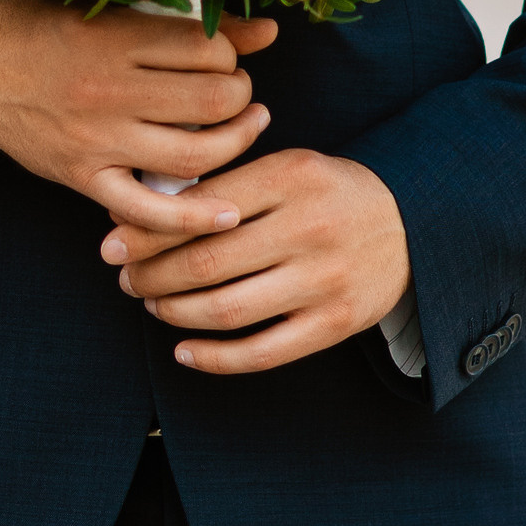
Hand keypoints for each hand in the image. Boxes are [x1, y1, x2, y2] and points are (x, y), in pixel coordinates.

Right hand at [0, 0, 274, 236]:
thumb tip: (268, 31)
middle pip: (213, 100)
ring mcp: (97, 140)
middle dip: (240, 94)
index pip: (209, 49)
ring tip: (244, 126)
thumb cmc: (38, 27)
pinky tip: (227, 211)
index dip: (232, 52)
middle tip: (236, 90)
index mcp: (117, 38)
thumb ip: (184, 22)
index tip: (226, 54)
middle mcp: (111, 89)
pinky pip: (148, 210)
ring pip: (196, 153)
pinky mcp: (83, 177)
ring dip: (235, 142)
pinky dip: (194, 217)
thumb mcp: (106, 9)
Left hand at [102, 148, 410, 375]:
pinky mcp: (335, 323)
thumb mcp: (287, 167)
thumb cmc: (328, 193)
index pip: (200, 208)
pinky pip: (261, 352)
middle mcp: (309, 227)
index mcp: (292, 175)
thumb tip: (146, 210)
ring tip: (153, 304)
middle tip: (126, 278)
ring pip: (226, 309)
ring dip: (174, 312)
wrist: (412, 224)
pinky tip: (184, 349)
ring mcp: (325, 280)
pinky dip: (214, 358)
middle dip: (151, 275)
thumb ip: (227, 185)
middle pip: (206, 262)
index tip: (114, 243)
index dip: (148, 231)